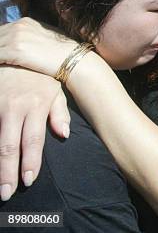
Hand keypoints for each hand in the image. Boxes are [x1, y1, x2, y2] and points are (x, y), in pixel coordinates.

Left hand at [0, 18, 78, 76]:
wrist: (73, 58)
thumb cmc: (63, 51)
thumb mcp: (46, 35)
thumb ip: (31, 34)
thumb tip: (21, 41)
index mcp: (25, 21)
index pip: (2, 30)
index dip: (1, 41)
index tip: (3, 51)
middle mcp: (19, 26)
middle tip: (1, 58)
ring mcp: (16, 37)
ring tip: (1, 63)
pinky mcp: (14, 50)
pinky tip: (2, 66)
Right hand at [0, 66, 68, 200]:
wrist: (14, 53)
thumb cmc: (37, 75)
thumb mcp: (55, 89)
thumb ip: (59, 112)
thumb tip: (65, 134)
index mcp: (35, 105)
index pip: (33, 140)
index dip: (30, 162)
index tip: (29, 181)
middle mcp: (14, 107)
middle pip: (9, 146)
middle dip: (7, 172)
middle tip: (6, 192)